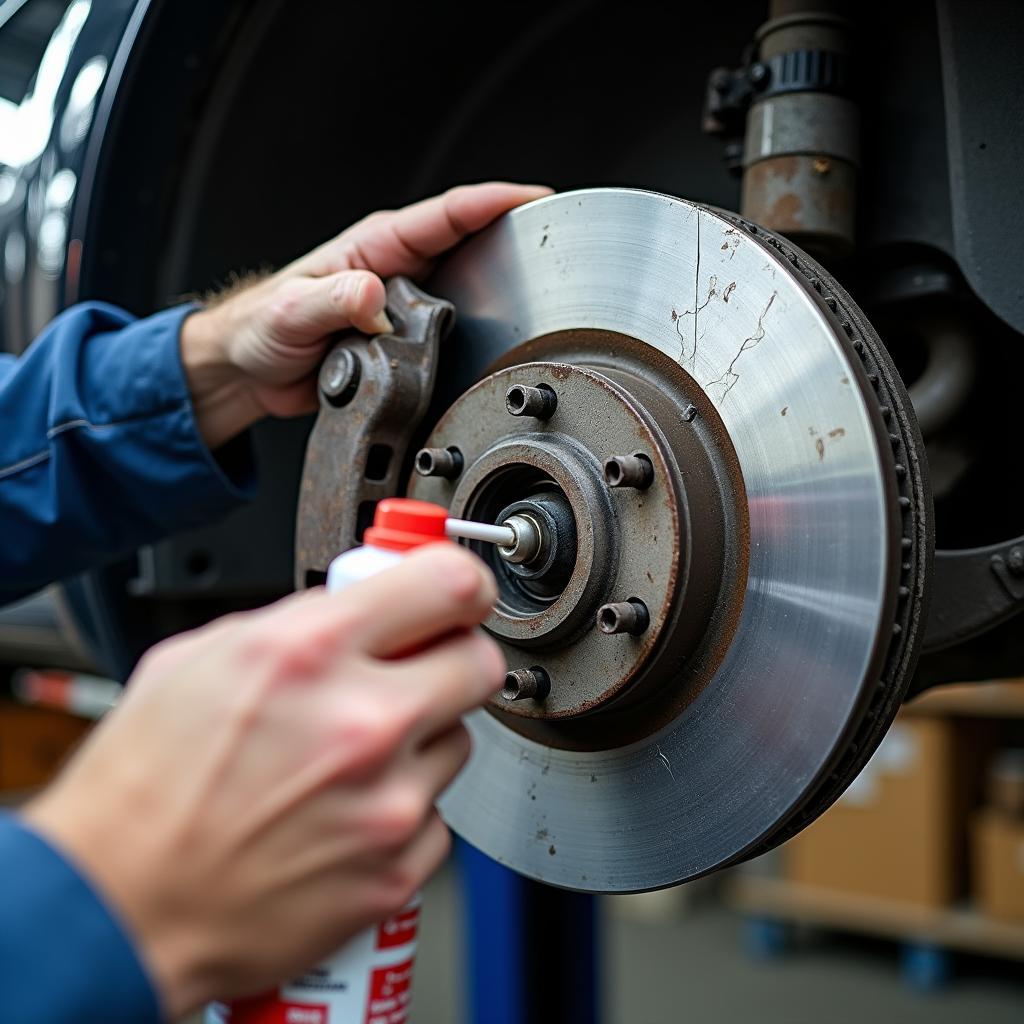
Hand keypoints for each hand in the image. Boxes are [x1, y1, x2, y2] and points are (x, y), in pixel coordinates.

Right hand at [23, 545, 502, 1017]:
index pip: (449, 584)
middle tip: (419, 668)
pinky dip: (402, 808)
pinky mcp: (397, 868)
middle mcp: (361, 724)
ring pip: (459, 739)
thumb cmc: (145, 787)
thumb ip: (299, 621)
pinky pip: (436, 814)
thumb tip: (360, 605)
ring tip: (351, 758)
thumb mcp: (201, 658)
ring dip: (421, 738)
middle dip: (454, 657)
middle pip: (480, 661)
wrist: (118, 908)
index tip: (458, 593)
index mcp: (308, 654)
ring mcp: (387, 803)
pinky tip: (344, 813)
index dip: (462, 583)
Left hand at [180, 182, 551, 447]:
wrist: (251, 372)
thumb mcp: (290, 312)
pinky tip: (498, 344)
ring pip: (466, 294)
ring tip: (544, 293)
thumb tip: (373, 298)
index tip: (535, 198)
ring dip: (501, 293)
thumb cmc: (261, 329)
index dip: (492, 203)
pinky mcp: (405, 343)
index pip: (444, 216)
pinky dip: (474, 338)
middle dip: (515, 239)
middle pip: (469, 246)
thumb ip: (331, 303)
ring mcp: (404, 307)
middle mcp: (396, 272)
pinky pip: (449, 336)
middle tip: (558, 244)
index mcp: (374, 249)